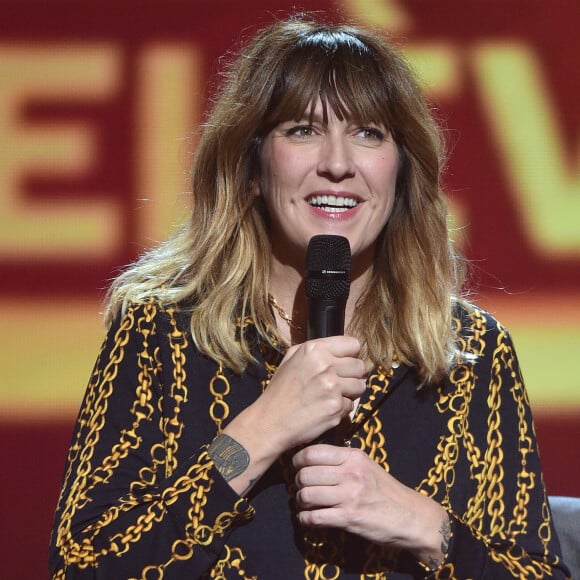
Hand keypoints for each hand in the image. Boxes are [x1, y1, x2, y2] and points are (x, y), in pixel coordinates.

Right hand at [255, 336, 366, 451]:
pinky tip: (326, 409)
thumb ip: (316, 350)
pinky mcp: (336, 406)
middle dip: (353, 375)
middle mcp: (325, 364)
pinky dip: (342, 409)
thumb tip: (340, 349)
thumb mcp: (291, 359)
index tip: (345, 363)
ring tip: (333, 396)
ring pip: (360, 385)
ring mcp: (332, 386)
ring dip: (351, 392)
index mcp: (314, 349)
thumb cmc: (280, 391)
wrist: (270, 421)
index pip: (353, 344)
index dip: (351, 355)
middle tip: (339, 383)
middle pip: (360, 366)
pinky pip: (352, 405)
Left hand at [292, 444, 449, 565]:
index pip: (312, 452)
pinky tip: (308, 519)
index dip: (297, 460)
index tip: (295, 467)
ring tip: (303, 504)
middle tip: (298, 487)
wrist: (411, 516)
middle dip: (296, 482)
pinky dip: (305, 519)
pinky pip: (314, 518)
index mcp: (353, 457)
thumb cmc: (384, 490)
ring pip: (307, 495)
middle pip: (305, 474)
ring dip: (300, 502)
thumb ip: (342, 459)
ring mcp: (350, 496)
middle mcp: (351, 473)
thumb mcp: (366, 465)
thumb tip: (311, 458)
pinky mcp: (349, 518)